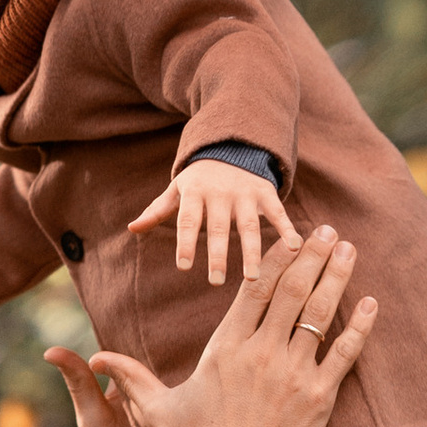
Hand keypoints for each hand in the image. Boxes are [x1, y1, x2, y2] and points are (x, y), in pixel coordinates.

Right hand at [90, 226, 372, 426]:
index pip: (254, 288)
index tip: (289, 234)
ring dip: (337, 276)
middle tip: (328, 228)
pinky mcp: (319, 397)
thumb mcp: (156, 410)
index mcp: (226, 349)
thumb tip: (93, 360)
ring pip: (319, 312)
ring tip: (350, 249)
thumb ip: (131, 377)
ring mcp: (293, 374)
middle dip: (313, 253)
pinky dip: (359, 325)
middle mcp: (262, 353)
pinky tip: (370, 303)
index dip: (274, 256)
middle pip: (291, 289)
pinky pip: (344, 352)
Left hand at [126, 156, 295, 286]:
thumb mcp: (177, 189)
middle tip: (216, 282)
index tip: (185, 266)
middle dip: (218, 254)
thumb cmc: (199, 178)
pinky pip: (278, 212)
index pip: (187, 221)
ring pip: (248, 225)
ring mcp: (245, 192)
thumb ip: (157, 211)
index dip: (186, 242)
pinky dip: (287, 229)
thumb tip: (131, 228)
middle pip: (218, 227)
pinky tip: (294, 248)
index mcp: (195, 193)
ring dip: (251, 251)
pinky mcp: (265, 191)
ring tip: (252, 278)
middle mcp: (220, 193)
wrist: (232, 144)